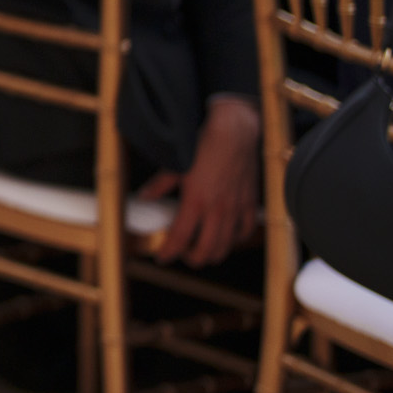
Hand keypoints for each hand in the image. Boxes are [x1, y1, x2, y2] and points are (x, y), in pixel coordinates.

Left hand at [138, 98, 260, 266]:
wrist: (233, 133)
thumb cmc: (203, 146)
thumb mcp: (176, 165)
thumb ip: (160, 185)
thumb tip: (144, 197)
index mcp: (195, 201)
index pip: (180, 238)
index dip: (169, 252)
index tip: (163, 258)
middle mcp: (217, 209)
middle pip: (205, 250)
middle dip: (192, 259)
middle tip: (183, 255)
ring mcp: (235, 208)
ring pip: (225, 245)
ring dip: (212, 253)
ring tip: (202, 249)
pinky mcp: (249, 203)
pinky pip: (245, 231)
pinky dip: (235, 239)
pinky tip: (226, 236)